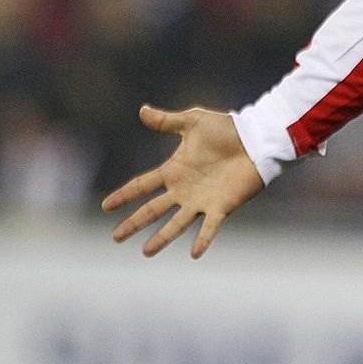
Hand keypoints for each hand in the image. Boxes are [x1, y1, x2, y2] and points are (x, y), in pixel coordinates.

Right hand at [102, 105, 263, 257]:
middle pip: (153, 209)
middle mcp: (184, 189)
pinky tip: (194, 253)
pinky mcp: (222, 206)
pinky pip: (210, 226)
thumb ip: (167, 121)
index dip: (124, 195)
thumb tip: (142, 110)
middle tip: (115, 237)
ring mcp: (202, 200)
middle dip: (134, 222)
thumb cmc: (228, 130)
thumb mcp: (194, 122)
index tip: (105, 206)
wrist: (257, 139)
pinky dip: (203, 239)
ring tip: (146, 252)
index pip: (142, 185)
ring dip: (162, 237)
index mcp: (175, 170)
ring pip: (177, 223)